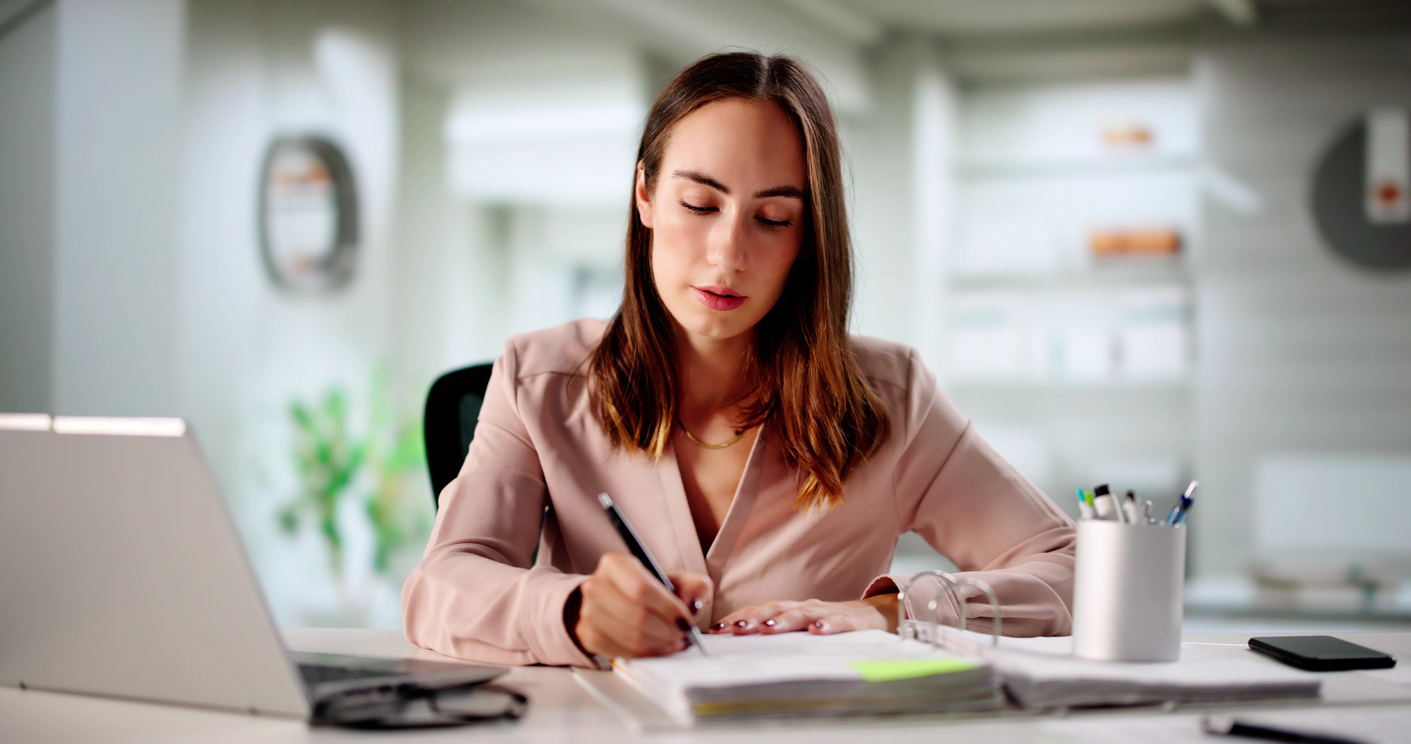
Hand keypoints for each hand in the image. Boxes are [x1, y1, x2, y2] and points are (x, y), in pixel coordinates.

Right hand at [568, 552, 711, 658]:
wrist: (614, 603)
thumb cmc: (648, 591)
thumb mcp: (673, 579)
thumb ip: (693, 584)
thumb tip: (694, 601)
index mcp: (615, 564)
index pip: (641, 588)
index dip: (668, 607)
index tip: (686, 619)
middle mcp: (596, 586)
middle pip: (637, 616)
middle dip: (667, 630)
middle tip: (683, 634)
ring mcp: (589, 613)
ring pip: (632, 637)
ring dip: (660, 644)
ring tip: (674, 641)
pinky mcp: (590, 637)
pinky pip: (624, 652)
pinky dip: (647, 654)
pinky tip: (658, 647)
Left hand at [709, 594, 898, 635]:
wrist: (873, 616)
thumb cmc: (829, 623)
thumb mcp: (800, 629)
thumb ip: (777, 635)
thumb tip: (742, 647)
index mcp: (789, 611)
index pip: (759, 611)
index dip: (738, 619)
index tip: (717, 631)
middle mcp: (803, 607)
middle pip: (775, 609)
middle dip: (754, 618)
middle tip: (736, 629)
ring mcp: (825, 612)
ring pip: (802, 614)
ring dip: (784, 620)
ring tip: (768, 628)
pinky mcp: (849, 622)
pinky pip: (837, 622)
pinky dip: (827, 625)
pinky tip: (818, 631)